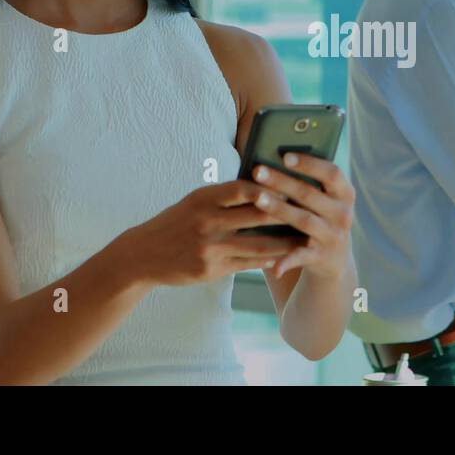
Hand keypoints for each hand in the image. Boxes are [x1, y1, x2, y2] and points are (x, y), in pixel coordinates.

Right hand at [126, 179, 305, 285]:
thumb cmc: (176, 221)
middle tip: (312, 211)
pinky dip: (268, 260)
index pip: (245, 187)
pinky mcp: (212, 269)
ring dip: (285, 243)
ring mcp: (210, 247)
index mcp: (204, 198)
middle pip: (257, 215)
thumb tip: (265, 185)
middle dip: (287, 214)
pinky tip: (283, 257)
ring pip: (258, 244)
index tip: (294, 185)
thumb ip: (226, 195)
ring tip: (306, 239)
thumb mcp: (195, 201)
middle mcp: (207, 221)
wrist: (143, 254)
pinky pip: (248, 264)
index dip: (271, 187)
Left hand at [251, 152, 355, 279]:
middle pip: (310, 194)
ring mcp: (334, 237)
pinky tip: (272, 265)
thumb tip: (273, 156)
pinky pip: (302, 257)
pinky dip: (287, 261)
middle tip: (257, 170)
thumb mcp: (321, 200)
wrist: (333, 261)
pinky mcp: (322, 258)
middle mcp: (343, 214)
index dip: (310, 163)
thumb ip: (306, 181)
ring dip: (280, 209)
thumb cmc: (317, 217)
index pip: (332, 173)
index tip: (285, 155)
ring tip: (257, 199)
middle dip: (282, 181)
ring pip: (304, 221)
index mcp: (345, 194)